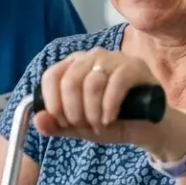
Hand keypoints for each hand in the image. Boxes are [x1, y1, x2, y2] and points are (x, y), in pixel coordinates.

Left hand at [34, 47, 173, 153]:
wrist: (147, 128)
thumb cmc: (112, 122)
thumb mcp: (79, 127)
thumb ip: (57, 125)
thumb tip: (38, 120)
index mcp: (74, 65)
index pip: (52, 76)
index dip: (52, 102)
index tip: (62, 122)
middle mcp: (93, 56)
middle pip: (70, 81)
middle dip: (74, 111)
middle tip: (84, 127)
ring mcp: (116, 58)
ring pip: (92, 82)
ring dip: (92, 112)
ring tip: (99, 126)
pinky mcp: (136, 67)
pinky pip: (116, 83)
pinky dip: (109, 106)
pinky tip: (110, 119)